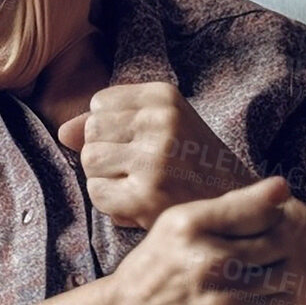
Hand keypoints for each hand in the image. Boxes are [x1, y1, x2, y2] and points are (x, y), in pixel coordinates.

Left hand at [59, 81, 253, 229]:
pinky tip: (139, 205)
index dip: (113, 129)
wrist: (243, 208)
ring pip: (89, 161)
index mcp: (165, 96)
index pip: (99, 104)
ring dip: (106, 178)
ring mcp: (155, 158)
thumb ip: (110, 122)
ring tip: (140, 185)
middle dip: (106, 153)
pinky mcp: (147, 194)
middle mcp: (162, 122)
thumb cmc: (193, 165)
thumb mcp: (161, 128)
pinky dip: (110, 203)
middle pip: (91, 131)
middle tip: (141, 170)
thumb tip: (63, 132)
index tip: (143, 144)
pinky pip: (96, 192)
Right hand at [103, 177, 297, 304]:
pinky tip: (245, 299)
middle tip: (247, 253)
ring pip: (286, 275)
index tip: (261, 222)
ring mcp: (224, 300)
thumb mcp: (179, 222)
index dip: (269, 215)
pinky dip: (271, 300)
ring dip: (273, 274)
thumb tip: (283, 187)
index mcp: (190, 226)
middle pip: (280, 242)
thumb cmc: (160, 264)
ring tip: (244, 277)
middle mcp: (208, 261)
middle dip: (271, 245)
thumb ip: (231, 203)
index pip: (264, 211)